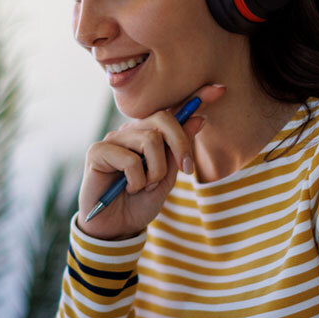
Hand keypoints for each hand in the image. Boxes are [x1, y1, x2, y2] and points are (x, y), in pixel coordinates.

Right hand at [78, 84, 225, 239]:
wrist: (116, 228)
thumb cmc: (139, 203)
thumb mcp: (167, 178)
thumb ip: (178, 150)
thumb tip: (198, 118)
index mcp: (148, 135)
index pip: (172, 111)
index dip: (195, 98)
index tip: (220, 89)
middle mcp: (130, 132)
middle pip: (163, 119)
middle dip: (180, 145)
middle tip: (185, 171)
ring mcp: (113, 139)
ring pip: (150, 140)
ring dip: (156, 171)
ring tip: (146, 187)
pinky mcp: (97, 151)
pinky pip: (130, 160)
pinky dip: (137, 180)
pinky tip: (128, 189)